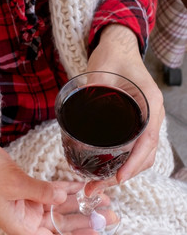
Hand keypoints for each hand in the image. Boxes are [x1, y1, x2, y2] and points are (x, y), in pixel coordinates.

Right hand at [0, 130, 116, 234]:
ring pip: (59, 207)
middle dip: (85, 221)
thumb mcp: (13, 184)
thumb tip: (63, 196)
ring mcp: (28, 202)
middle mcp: (26, 217)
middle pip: (61, 225)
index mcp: (19, 225)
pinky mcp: (29, 187)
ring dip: (80, 204)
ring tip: (104, 199)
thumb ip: (40, 192)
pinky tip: (84, 185)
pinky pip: (53, 191)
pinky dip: (68, 188)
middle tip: (110, 215)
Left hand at [87, 24, 163, 183]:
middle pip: (145, 154)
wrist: (118, 46)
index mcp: (150, 102)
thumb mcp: (102, 67)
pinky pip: (133, 147)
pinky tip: (103, 171)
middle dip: (124, 175)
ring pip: (140, 154)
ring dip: (122, 172)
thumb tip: (82, 108)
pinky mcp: (134, 122)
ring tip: (95, 185)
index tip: (118, 178)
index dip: (135, 162)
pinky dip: (122, 163)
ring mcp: (145, 119)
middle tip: (96, 188)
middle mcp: (152, 114)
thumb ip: (94, 86)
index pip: (148, 140)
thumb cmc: (113, 54)